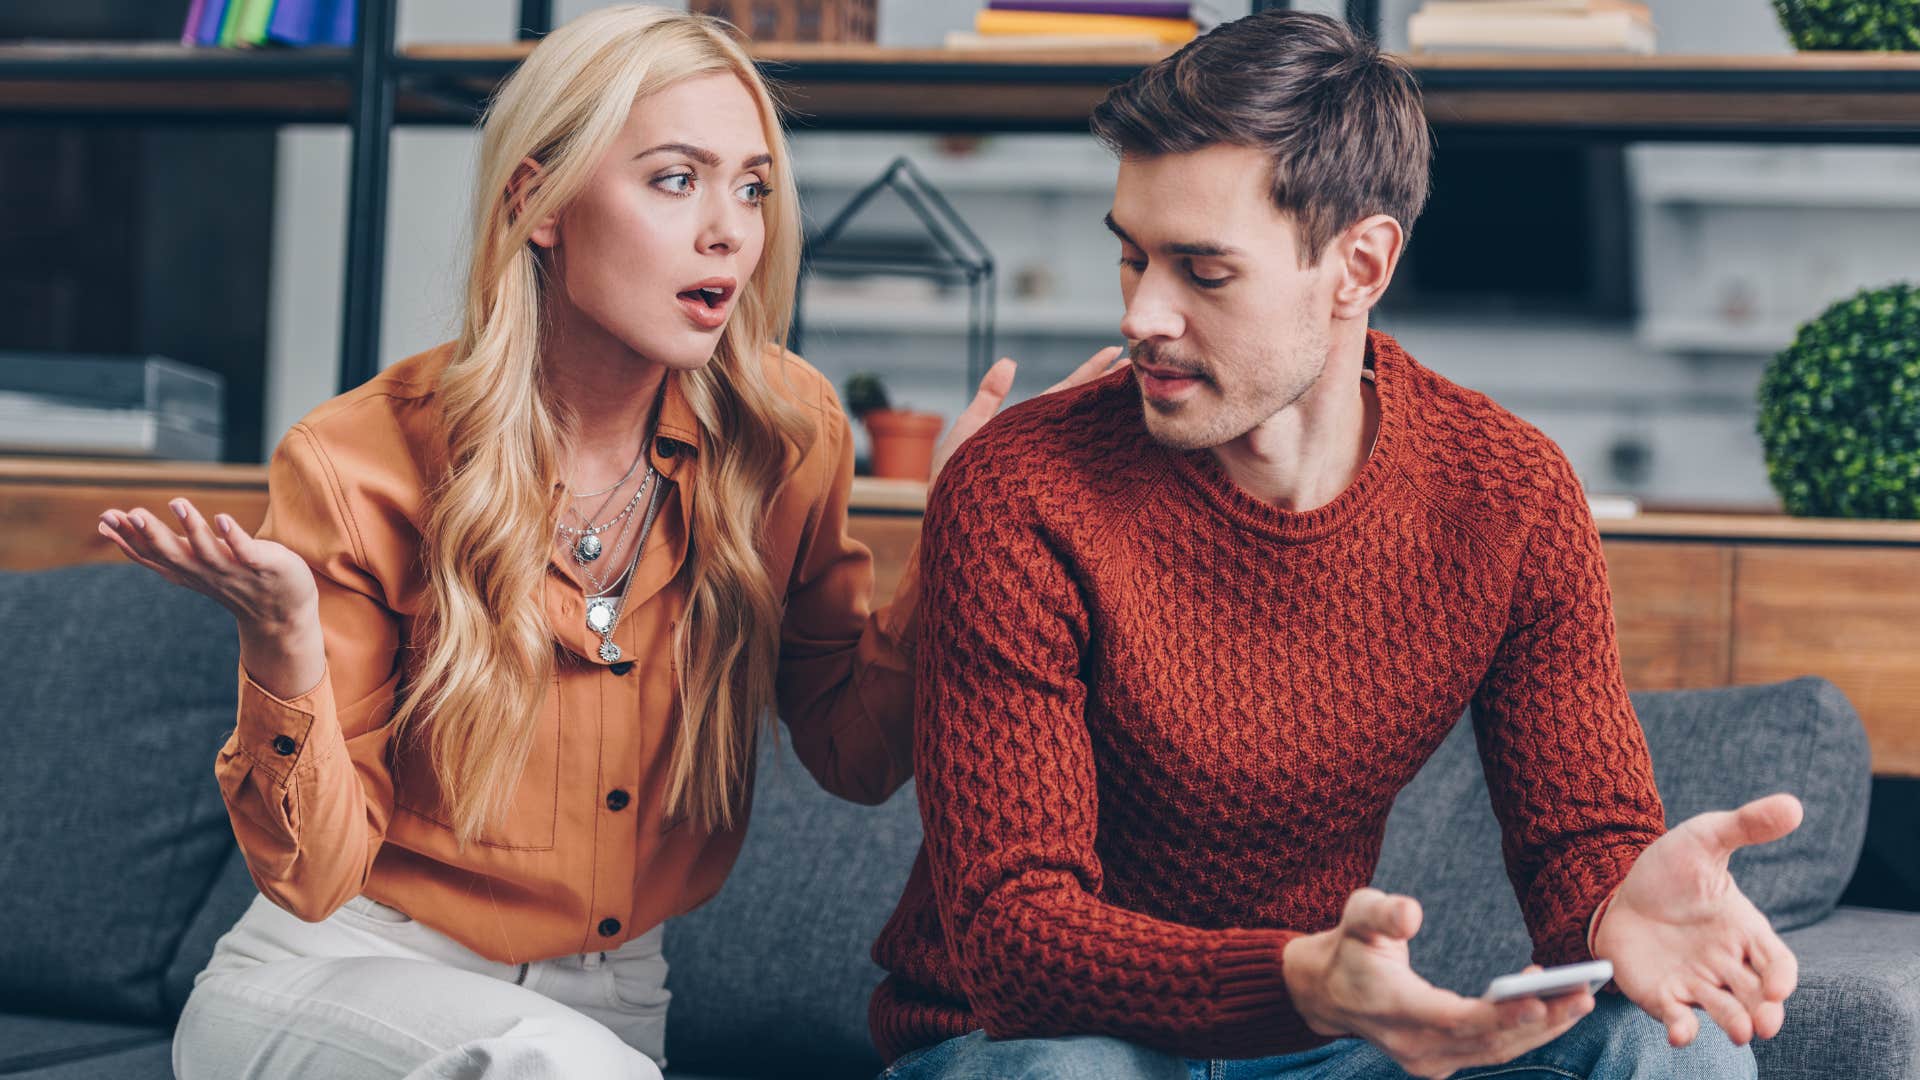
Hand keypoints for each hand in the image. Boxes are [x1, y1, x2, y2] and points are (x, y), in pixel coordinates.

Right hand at [97, 499, 317, 632]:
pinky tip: (222, 518)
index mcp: (186, 570)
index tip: (104, 519)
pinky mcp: (262, 566)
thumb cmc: (231, 577)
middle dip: (151, 534)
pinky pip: (246, 551)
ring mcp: (234, 571)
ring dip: (192, 528)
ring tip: (177, 502)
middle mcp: (205, 572)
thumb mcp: (189, 562)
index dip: (128, 539)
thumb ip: (158, 545)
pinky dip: (234, 537)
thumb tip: (115, 525)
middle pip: (173, 554)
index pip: (152, 556)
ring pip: (207, 551)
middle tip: (130, 513)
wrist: (282, 612)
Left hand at [927, 345, 1128, 485]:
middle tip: (1145, 366)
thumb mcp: (969, 431)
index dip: (1090, 372)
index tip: (1115, 352)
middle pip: (1085, 411)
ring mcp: (1052, 466)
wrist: (953, 527)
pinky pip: (1085, 467)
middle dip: (1111, 389)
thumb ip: (989, 397)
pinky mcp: (1055, 488)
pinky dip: (1106, 452)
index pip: (1065, 393)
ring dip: (1115, 415)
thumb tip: (1009, 361)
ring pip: (1089, 436)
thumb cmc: (953, 480)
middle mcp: (1046, 446)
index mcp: (1029, 428)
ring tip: (1145, 393)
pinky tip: (1130, 439)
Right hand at [1283, 888, 1593, 1078]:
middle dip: (1540, 1021)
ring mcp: (1427, 1059)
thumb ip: (1383, 912)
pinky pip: (1490, 1051)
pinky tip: (1549, 1002)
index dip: (1497, 1015)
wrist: (1328, 992)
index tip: (1539, 1002)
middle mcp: (1411, 1044)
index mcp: (1391, 1006)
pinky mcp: (1440, 1061)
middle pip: (1486, 1041)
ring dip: (1542, 1029)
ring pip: (1495, 1051)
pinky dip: (1522, 1031)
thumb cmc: (1350, 944)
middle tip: (1585, 995)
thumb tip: (1412, 913)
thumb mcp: (1357, 914)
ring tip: (1583, 999)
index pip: (1452, 1018)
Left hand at [1594, 793, 1801, 1046]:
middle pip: (1758, 996)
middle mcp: (1726, 963)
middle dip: (1766, 1012)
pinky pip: (1678, 1018)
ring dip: (1735, 1024)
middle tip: (1766, 1024)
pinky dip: (1682, 1028)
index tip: (1778, 987)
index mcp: (1744, 930)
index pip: (1777, 962)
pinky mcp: (1663, 995)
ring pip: (1725, 1011)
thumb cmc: (1670, 867)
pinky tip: (1680, 1032)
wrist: (1617, 888)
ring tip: (1741, 1033)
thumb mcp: (1705, 839)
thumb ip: (1746, 825)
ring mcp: (1696, 982)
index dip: (1782, 977)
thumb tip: (1793, 805)